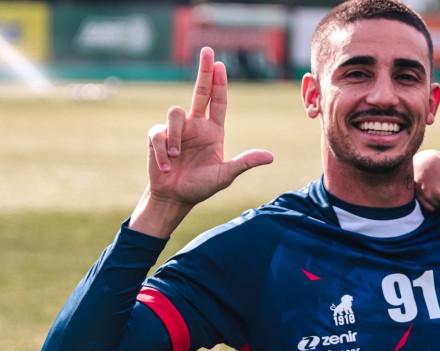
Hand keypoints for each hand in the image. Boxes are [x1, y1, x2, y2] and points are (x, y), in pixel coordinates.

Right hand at [146, 47, 272, 207]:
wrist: (174, 198)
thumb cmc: (201, 186)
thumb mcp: (225, 175)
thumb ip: (244, 163)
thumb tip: (270, 156)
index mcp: (213, 130)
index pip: (218, 102)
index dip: (219, 84)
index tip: (220, 65)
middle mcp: (196, 125)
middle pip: (200, 91)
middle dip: (203, 71)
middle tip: (207, 50)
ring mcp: (176, 129)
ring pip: (175, 114)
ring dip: (176, 137)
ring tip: (177, 157)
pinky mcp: (158, 137)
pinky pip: (159, 134)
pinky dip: (163, 152)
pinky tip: (166, 166)